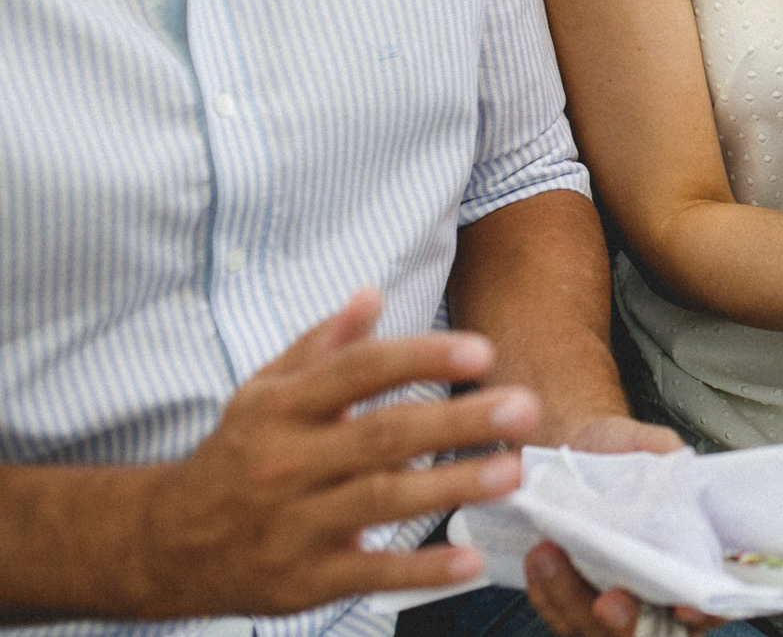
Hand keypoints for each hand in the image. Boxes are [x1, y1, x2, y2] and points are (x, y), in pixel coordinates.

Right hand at [127, 289, 531, 617]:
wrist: (168, 544)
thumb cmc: (238, 456)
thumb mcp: (264, 392)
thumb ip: (322, 345)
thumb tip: (371, 294)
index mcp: (282, 409)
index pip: (358, 372)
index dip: (420, 357)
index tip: (482, 350)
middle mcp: (287, 462)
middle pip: (382, 435)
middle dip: (457, 420)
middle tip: (522, 408)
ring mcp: (294, 524)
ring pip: (382, 501)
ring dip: (452, 486)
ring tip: (511, 472)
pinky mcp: (303, 579)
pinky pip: (369, 573)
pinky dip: (420, 571)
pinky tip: (469, 560)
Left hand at [522, 418, 706, 636]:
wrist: (573, 448)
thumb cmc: (617, 450)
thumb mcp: (650, 442)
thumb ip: (670, 455)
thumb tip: (681, 465)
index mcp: (689, 556)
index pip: (711, 603)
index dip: (706, 611)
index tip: (688, 605)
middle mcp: (653, 589)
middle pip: (650, 630)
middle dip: (628, 622)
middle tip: (610, 602)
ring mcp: (610, 600)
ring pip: (594, 628)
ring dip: (571, 599)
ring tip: (551, 555)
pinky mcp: (572, 600)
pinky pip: (558, 614)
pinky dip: (546, 591)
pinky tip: (540, 558)